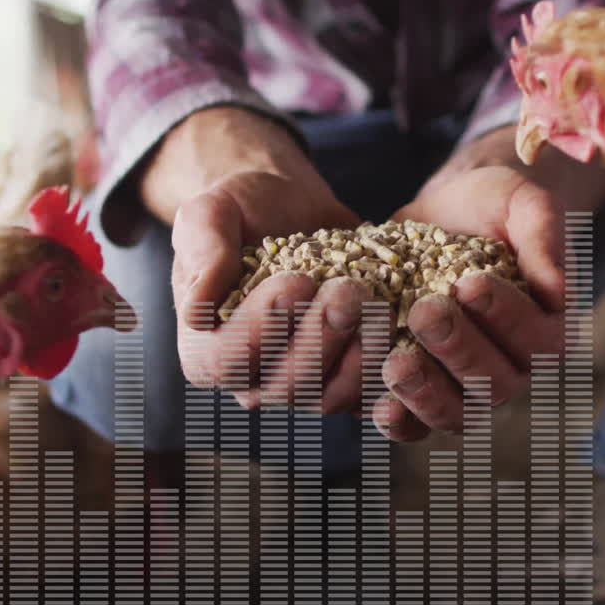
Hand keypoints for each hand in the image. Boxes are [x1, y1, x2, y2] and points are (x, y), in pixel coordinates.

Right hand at [159, 109, 369, 411]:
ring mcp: (303, 386)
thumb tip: (198, 309)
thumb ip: (202, 251)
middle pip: (288, 384)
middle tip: (352, 289)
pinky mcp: (345, 380)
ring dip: (361, 352)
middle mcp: (251, 381)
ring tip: (380, 301)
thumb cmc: (244, 210)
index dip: (265, 326)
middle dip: (324, 337)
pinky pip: (369, 392)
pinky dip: (390, 365)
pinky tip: (406, 325)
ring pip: (333, 394)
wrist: (292, 209)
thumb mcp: (211, 213)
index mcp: (204, 352)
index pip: (230, 359)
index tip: (297, 279)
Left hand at [375, 164, 566, 440]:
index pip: (537, 339)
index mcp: (546, 329)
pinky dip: (399, 422)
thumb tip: (559, 291)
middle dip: (459, 349)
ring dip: (427, 395)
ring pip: (457, 413)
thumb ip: (544, 235)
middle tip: (425, 312)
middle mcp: (512, 369)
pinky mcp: (422, 393)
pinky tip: (378, 406)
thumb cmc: (490, 208)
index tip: (471, 283)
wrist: (440, 215)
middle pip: (495, 383)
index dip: (506, 317)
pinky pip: (416, 425)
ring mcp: (466, 388)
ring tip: (397, 364)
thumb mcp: (521, 204)